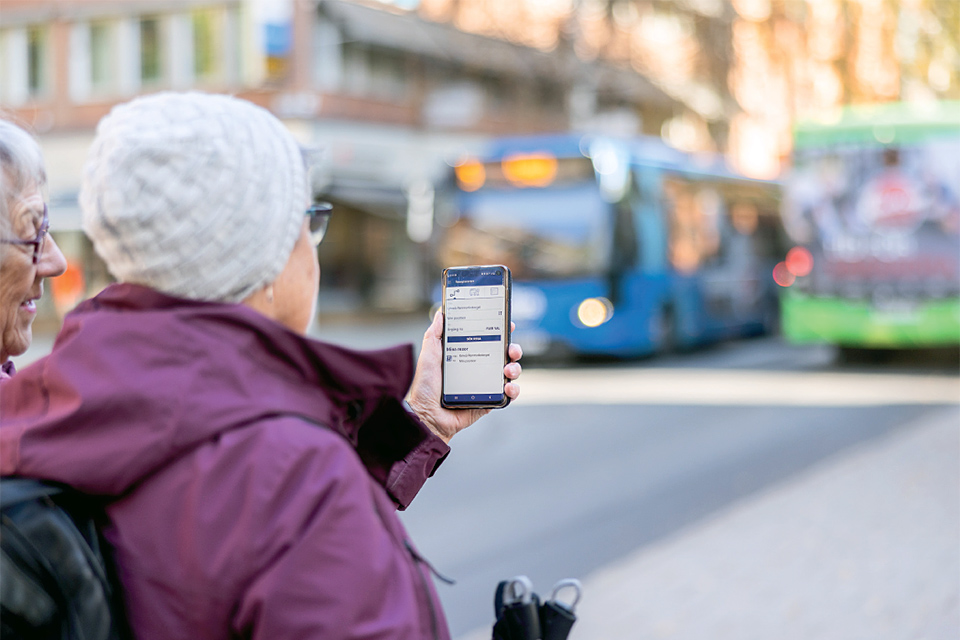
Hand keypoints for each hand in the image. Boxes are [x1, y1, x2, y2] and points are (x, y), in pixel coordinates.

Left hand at [405, 310, 521, 443]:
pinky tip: (508, 387)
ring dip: (515, 369)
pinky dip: (514, 390)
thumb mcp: (429, 356)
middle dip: (513, 349)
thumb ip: (434, 335)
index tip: (507, 324)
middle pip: (504, 356)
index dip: (500, 332)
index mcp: (467, 356)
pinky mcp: (489, 402)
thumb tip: (440, 313)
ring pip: (510, 373)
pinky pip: (508, 396)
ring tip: (508, 370)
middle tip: (512, 350)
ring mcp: (485, 386)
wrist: (426, 415)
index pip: (488, 340)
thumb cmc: (424, 387)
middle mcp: (478, 370)